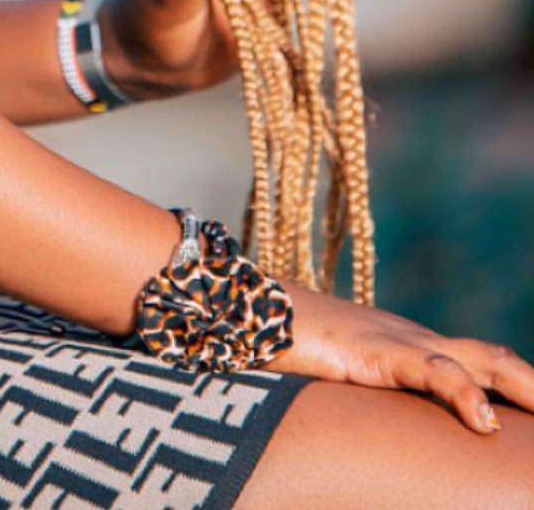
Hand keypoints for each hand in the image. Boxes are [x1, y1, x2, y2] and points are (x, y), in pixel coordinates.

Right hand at [265, 281, 533, 435]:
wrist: (247, 310)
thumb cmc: (286, 348)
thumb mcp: (340, 381)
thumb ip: (371, 400)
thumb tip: (374, 442)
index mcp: (410, 349)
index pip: (479, 367)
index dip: (516, 389)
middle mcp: (416, 341)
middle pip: (496, 361)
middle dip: (533, 389)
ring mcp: (402, 343)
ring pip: (484, 362)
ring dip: (525, 388)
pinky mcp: (379, 351)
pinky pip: (434, 371)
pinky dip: (465, 396)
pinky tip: (484, 422)